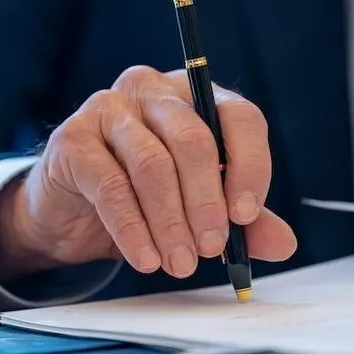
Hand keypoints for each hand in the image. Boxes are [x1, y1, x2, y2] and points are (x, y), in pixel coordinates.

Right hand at [0, 66, 296, 281]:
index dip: (249, 165)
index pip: (237, 117)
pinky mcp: (72, 138)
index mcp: (194, 95)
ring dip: (170, 223)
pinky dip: (133, 229)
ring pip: (152, 165)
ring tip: (180, 263)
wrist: (70, 211)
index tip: (246, 215)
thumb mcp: (197, 208)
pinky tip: (145, 258)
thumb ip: (241, 220)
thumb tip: (283, 243)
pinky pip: (110, 186)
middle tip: (211, 249)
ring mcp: (108, 108)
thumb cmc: (140, 197)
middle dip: (206, 203)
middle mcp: (151, 90)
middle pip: (193, 141)